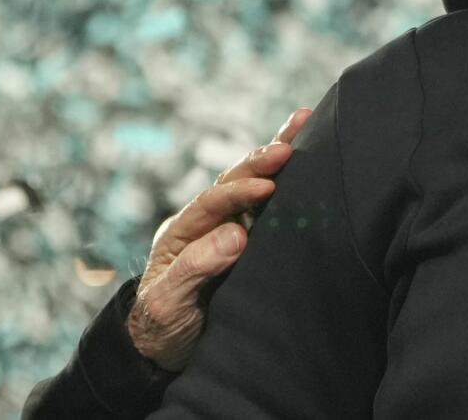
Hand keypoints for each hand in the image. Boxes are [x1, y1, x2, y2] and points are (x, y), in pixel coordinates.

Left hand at [126, 108, 311, 370]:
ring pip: (252, 181)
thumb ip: (194, 269)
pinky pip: (268, 200)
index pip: (212, 203)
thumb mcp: (168, 304)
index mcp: (181, 232)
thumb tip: (235, 235)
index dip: (239, 192)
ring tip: (304, 120)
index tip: (267, 187)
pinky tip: (305, 149)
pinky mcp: (248, 235)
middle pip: (233, 180)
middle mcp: (205, 222)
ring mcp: (227, 225)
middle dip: (260, 160)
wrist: (164, 347)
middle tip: (289, 145)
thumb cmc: (162, 327)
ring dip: (276, 151)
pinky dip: (285, 174)